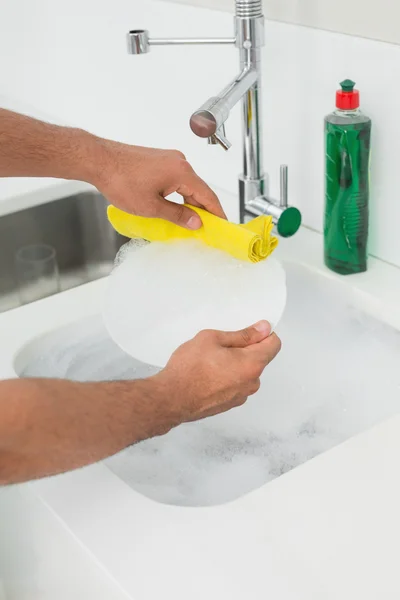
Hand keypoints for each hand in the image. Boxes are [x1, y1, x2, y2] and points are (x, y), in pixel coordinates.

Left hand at [92, 141, 225, 228]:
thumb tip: (196, 222)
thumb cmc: (121, 180)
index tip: (222, 225)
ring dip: (189, 202)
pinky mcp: (159, 160)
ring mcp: (169, 159)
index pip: (208, 195)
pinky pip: (176, 179)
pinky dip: (179, 194)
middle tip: (204, 229)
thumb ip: (177, 215)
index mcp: (182, 172)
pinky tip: (174, 206)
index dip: (217, 213)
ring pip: (187, 185)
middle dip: (203, 210)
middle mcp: (179, 162)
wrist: (98, 160)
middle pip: (199, 189)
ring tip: (188, 221)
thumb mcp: (152, 207)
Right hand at [153, 320, 280, 423]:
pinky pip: (236, 384)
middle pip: (259, 358)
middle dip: (245, 349)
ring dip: (235, 364)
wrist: (171, 399)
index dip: (263, 334)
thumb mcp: (213, 339)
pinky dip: (227, 377)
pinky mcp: (230, 404)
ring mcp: (241, 396)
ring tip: (210, 361)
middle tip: (220, 346)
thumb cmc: (189, 368)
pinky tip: (208, 374)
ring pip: (246, 372)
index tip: (249, 330)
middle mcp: (251, 383)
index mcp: (252, 364)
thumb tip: (263, 329)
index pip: (274, 344)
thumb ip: (242, 334)